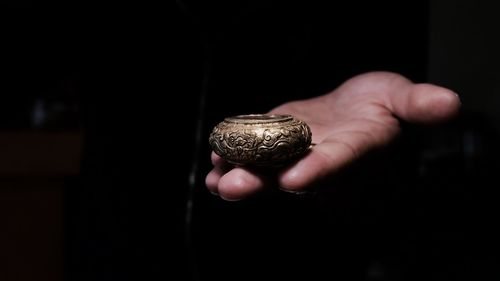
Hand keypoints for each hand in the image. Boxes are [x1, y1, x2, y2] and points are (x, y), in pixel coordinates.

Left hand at [206, 71, 460, 199]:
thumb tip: (449, 103)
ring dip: (238, 175)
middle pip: (288, 174)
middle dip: (262, 181)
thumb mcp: (400, 96)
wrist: (350, 107)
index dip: (317, 170)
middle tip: (233, 186)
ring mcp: (292, 154)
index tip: (296, 179)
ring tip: (214, 178)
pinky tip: (213, 158)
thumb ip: (417, 103)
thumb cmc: (378, 103)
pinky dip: (232, 156)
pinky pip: (251, 153)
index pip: (335, 163)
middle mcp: (317, 159)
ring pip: (264, 170)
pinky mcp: (273, 143)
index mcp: (351, 151)